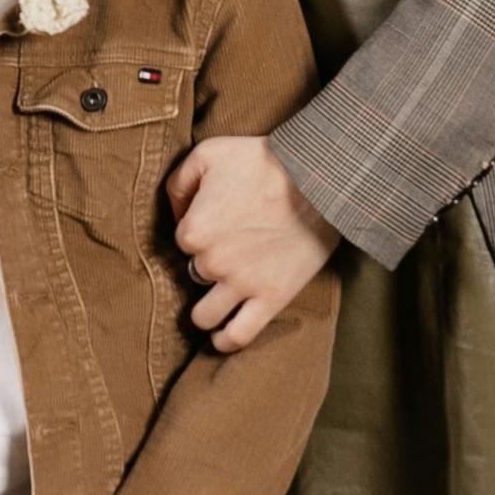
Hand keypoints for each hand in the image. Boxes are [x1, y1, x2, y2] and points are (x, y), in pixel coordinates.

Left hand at [166, 132, 339, 350]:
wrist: (319, 178)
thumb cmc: (263, 161)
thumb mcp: (208, 154)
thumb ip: (179, 182)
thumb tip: (176, 212)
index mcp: (194, 230)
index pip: (182, 242)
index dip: (199, 231)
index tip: (218, 223)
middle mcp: (212, 262)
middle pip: (194, 276)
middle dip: (207, 266)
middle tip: (229, 253)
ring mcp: (242, 284)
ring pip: (205, 317)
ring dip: (207, 310)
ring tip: (217, 302)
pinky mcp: (272, 298)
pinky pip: (239, 335)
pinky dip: (225, 341)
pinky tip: (222, 337)